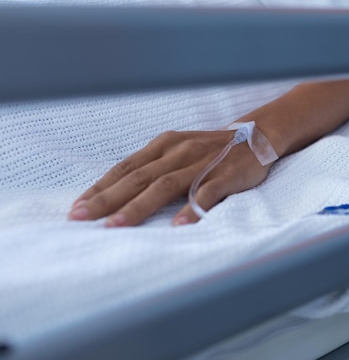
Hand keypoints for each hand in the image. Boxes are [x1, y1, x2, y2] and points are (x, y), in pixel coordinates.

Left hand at [68, 129, 271, 226]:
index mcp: (164, 145)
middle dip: (108, 199)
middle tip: (82, 219)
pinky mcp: (226, 175)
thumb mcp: (178, 150)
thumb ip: (154, 168)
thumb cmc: (211, 150)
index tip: (77, 207)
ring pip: (165, 185)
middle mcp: (179, 152)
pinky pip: (207, 192)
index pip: (125, 167)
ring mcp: (203, 163)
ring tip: (117, 226)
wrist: (258, 136)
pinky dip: (192, 209)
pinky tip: (178, 226)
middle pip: (138, 177)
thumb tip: (117, 194)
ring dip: (139, 206)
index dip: (100, 187)